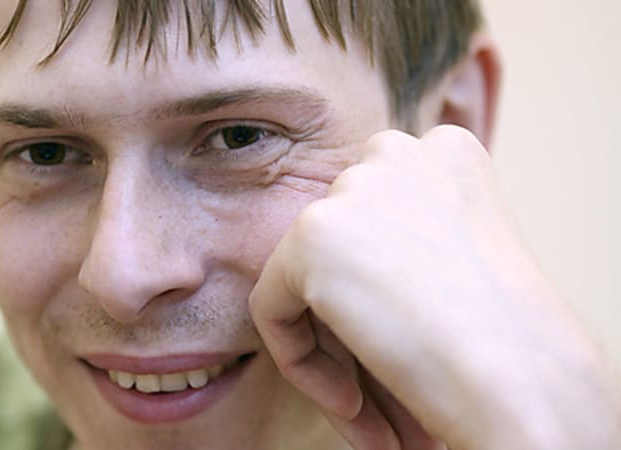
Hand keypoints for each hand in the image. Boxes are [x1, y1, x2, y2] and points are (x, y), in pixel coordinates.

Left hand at [249, 126, 620, 449]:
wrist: (524, 381)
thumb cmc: (510, 340)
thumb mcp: (465, 258)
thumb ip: (405, 239)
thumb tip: (350, 271)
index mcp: (444, 151)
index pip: (374, 222)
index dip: (381, 293)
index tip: (407, 347)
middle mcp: (395, 153)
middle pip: (338, 250)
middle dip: (351, 326)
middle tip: (378, 394)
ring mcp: (352, 189)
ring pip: (303, 283)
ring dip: (331, 352)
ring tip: (368, 411)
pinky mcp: (310, 236)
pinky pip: (272, 309)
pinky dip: (300, 363)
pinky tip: (351, 404)